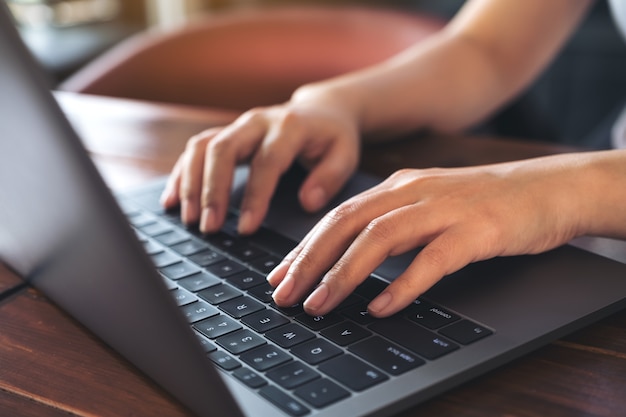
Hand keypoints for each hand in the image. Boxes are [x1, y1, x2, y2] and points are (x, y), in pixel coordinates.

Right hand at [160, 97, 359, 233]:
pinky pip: (195, 149)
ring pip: (203, 146)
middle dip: (212, 190)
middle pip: (224, 149)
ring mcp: (238, 124)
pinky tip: (172, 201)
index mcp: (290, 127)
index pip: (267, 161)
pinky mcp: (226, 132)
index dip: (255, 195)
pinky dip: (182, 175)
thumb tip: (307, 202)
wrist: (320, 110)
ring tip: (188, 219)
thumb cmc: (332, 138)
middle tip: (207, 227)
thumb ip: (330, 177)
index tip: (246, 228)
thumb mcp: (345, 154)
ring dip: (191, 183)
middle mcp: (258, 121)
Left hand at [267, 155, 590, 317]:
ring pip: (379, 239)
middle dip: (309, 262)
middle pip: (346, 224)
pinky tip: (381, 306)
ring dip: (343, 274)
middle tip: (284, 295)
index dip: (304, 247)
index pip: (337, 216)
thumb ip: (391, 226)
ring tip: (319, 305)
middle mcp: (412, 192)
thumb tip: (351, 261)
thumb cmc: (484, 204)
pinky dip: (402, 284)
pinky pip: (432, 258)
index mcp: (397, 187)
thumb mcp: (427, 206)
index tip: (280, 276)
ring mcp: (444, 208)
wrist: (548, 189)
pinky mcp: (477, 229)